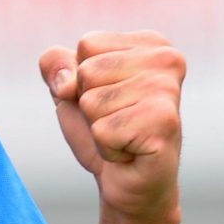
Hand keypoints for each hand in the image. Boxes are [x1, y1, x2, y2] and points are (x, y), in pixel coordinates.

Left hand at [40, 32, 184, 222]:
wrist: (128, 180)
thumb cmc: (103, 128)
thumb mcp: (68, 87)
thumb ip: (55, 64)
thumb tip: (67, 81)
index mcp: (151, 43)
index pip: (87, 45)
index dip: (82, 78)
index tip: (109, 97)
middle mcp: (168, 60)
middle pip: (86, 72)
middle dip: (88, 104)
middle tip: (117, 120)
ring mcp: (168, 90)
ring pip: (91, 102)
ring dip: (98, 127)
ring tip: (124, 134)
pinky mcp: (164, 123)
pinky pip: (102, 131)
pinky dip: (107, 148)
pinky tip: (130, 151)